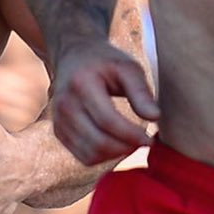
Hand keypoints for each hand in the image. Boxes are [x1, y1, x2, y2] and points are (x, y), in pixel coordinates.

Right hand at [48, 39, 157, 164]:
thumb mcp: (127, 68)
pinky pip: (84, 157)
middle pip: (98, 142)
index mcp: (81, 84)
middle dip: (126, 147)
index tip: (150, 139)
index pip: (107, 121)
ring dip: (116, 154)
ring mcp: (58, 120)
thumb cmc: (106, 62)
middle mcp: (64, 104)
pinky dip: (105, 156)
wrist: (73, 56)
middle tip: (144, 142)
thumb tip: (155, 117)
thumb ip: (140, 92)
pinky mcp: (59, 132)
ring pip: (91, 155)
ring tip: (132, 142)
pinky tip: (117, 143)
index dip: (131, 135)